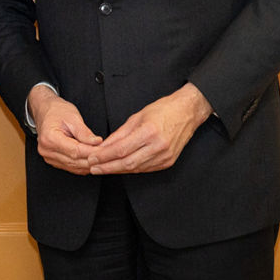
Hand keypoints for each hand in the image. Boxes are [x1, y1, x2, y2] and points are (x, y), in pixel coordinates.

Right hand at [29, 85, 101, 174]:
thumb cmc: (57, 111)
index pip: (75, 151)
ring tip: (101, 157)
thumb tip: (97, 142)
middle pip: (75, 161)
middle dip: (93, 159)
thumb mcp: (73, 117)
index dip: (92, 151)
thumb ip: (84, 132)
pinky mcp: (53, 160)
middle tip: (107, 154)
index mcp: (50, 138)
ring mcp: (49, 157)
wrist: (45, 111)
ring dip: (89, 163)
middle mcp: (47, 150)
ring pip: (74, 167)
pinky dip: (83, 165)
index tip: (105, 149)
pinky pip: (71, 167)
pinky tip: (92, 159)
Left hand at [88, 83, 212, 174]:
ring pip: (136, 168)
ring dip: (118, 170)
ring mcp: (164, 156)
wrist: (187, 112)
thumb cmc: (163, 110)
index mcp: (149, 132)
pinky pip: (145, 169)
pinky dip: (132, 169)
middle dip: (107, 167)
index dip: (104, 156)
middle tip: (93, 168)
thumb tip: (104, 146)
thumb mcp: (137, 117)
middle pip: (127, 163)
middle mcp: (158, 146)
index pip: (120, 149)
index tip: (92, 158)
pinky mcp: (168, 162)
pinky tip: (121, 167)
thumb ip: (120, 134)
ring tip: (103, 169)